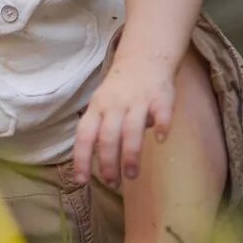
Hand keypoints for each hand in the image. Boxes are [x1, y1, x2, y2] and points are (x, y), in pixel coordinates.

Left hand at [74, 58, 175, 186]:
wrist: (144, 59)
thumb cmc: (118, 92)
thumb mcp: (100, 106)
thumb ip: (98, 131)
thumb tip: (96, 165)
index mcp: (96, 109)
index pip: (84, 136)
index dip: (81, 159)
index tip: (81, 181)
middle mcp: (114, 105)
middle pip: (108, 136)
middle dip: (109, 163)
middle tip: (113, 183)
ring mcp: (137, 101)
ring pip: (131, 129)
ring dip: (130, 154)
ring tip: (132, 175)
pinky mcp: (160, 97)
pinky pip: (161, 112)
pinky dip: (161, 125)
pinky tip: (160, 140)